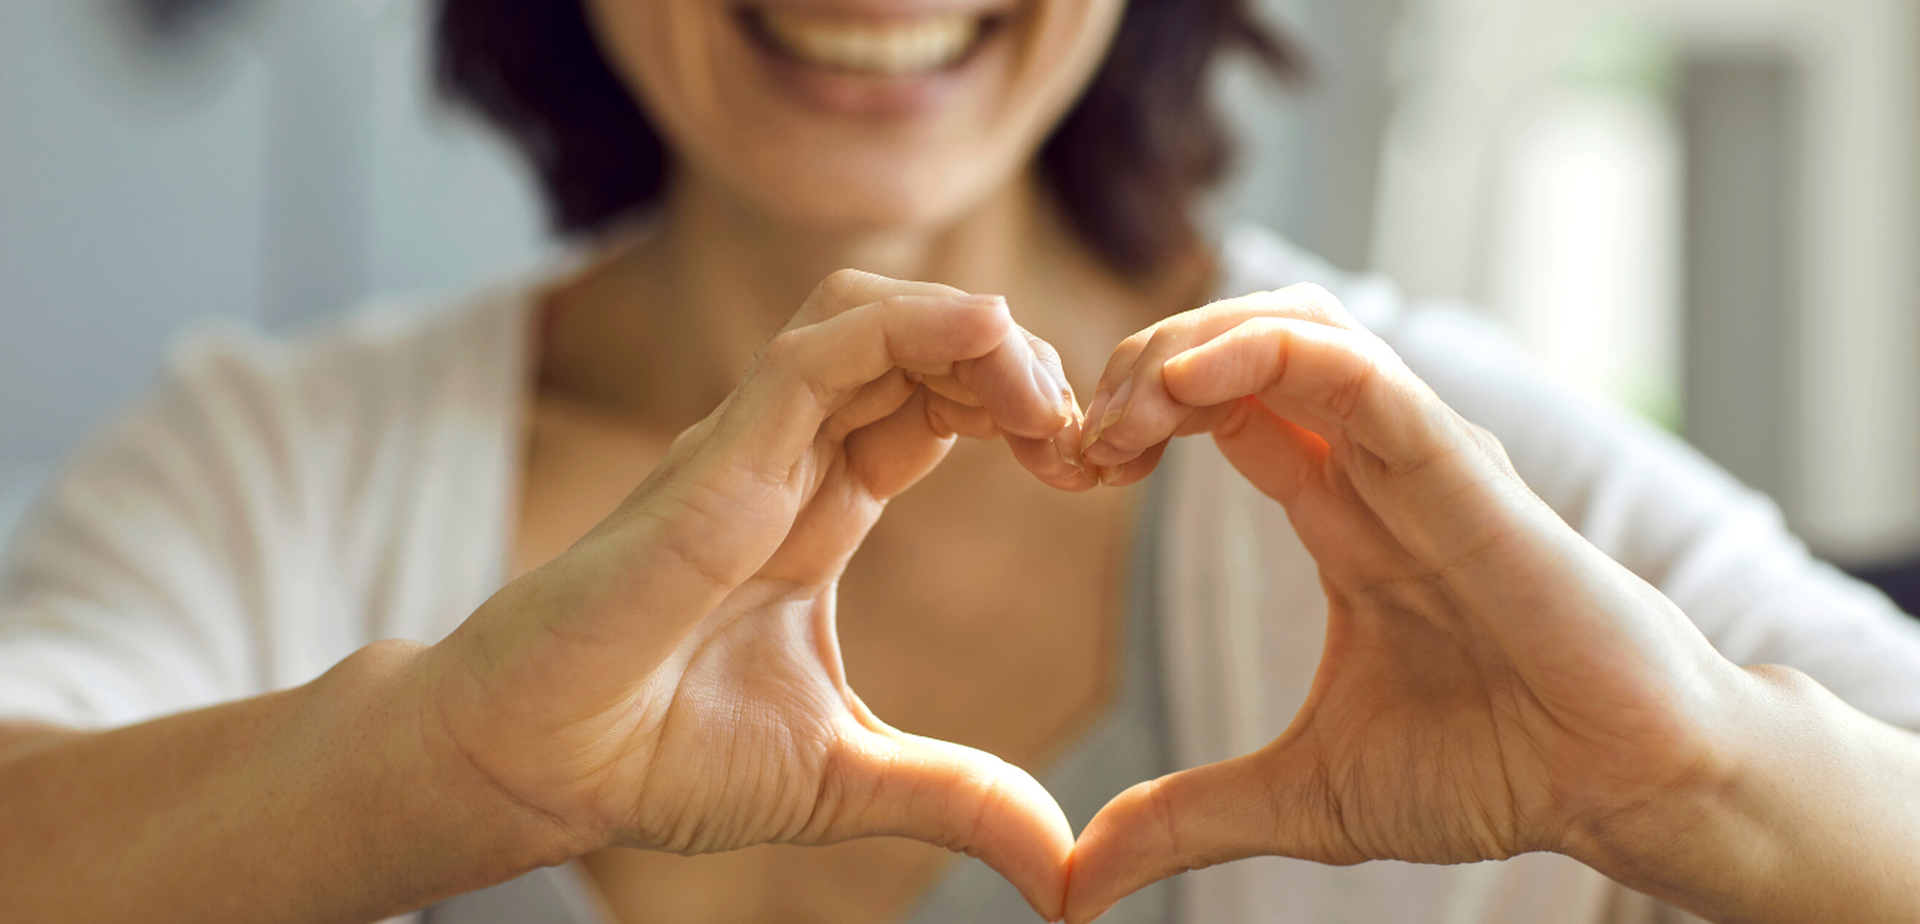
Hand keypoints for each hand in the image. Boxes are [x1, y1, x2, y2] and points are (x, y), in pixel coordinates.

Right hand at [419, 271, 1085, 918]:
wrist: (535, 769)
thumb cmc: (655, 756)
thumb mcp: (847, 778)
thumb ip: (958, 798)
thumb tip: (1064, 870)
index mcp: (820, 510)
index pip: (935, 407)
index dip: (1019, 412)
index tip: (1091, 469)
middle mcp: (789, 461)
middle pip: (918, 344)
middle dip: (1016, 364)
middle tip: (1085, 436)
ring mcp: (750, 448)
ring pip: (870, 316)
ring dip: (973, 331)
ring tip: (1044, 398)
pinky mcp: (717, 457)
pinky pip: (820, 350)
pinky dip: (911, 325)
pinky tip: (988, 338)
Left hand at [1064, 285, 1748, 920]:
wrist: (1621, 789)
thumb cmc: (1493, 770)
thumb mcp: (1300, 797)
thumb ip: (1183, 820)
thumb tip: (1072, 886)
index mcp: (1338, 513)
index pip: (1217, 406)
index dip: (1129, 416)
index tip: (1064, 470)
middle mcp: (1372, 466)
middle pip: (1239, 343)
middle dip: (1138, 364)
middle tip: (1073, 441)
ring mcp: (1416, 455)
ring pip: (1293, 326)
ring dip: (1186, 344)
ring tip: (1119, 413)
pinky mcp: (1459, 468)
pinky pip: (1356, 371)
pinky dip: (1263, 353)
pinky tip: (1182, 386)